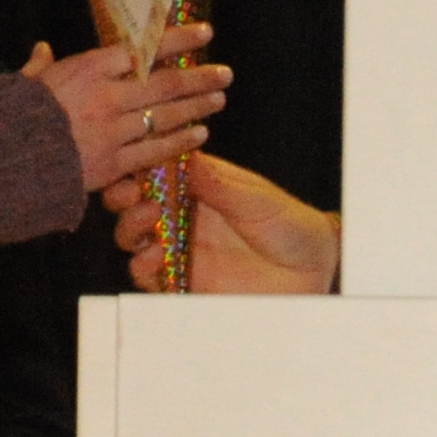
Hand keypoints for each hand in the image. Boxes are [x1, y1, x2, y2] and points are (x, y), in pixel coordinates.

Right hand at [24, 22, 228, 192]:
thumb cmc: (10, 117)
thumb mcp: (25, 83)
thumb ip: (41, 67)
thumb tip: (43, 49)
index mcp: (86, 69)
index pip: (142, 49)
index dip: (176, 40)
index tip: (203, 32)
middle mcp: (105, 95)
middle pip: (163, 82)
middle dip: (198, 76)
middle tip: (225, 72)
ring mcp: (110, 131)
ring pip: (164, 115)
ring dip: (196, 107)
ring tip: (219, 99)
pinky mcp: (111, 164)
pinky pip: (153, 151)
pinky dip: (179, 142)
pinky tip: (199, 135)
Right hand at [109, 150, 340, 294]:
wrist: (313, 270)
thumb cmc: (291, 224)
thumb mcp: (255, 198)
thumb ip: (216, 184)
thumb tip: (181, 155)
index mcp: (199, 188)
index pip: (155, 173)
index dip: (137, 167)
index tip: (133, 164)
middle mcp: (183, 217)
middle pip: (134, 205)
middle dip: (124, 197)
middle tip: (132, 194)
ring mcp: (181, 249)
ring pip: (134, 238)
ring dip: (131, 228)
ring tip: (148, 220)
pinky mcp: (184, 280)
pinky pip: (149, 276)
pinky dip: (142, 265)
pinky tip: (154, 255)